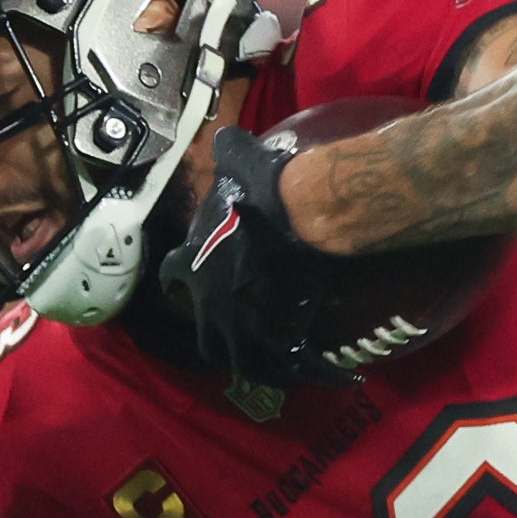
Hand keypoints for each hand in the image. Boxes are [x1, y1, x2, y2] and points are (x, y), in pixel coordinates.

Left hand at [157, 126, 332, 387]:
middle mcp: (214, 302)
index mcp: (197, 262)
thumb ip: (230, 153)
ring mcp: (246, 324)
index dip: (177, 281)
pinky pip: (299, 365)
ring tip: (283, 372)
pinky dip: (318, 374)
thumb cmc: (265, 189)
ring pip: (247, 364)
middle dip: (219, 346)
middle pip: (207, 341)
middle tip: (237, 345)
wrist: (302, 216)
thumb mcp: (240, 162)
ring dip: (264, 370)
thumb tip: (228, 137)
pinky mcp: (282, 334)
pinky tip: (341, 380)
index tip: (179, 286)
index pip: (174, 275)